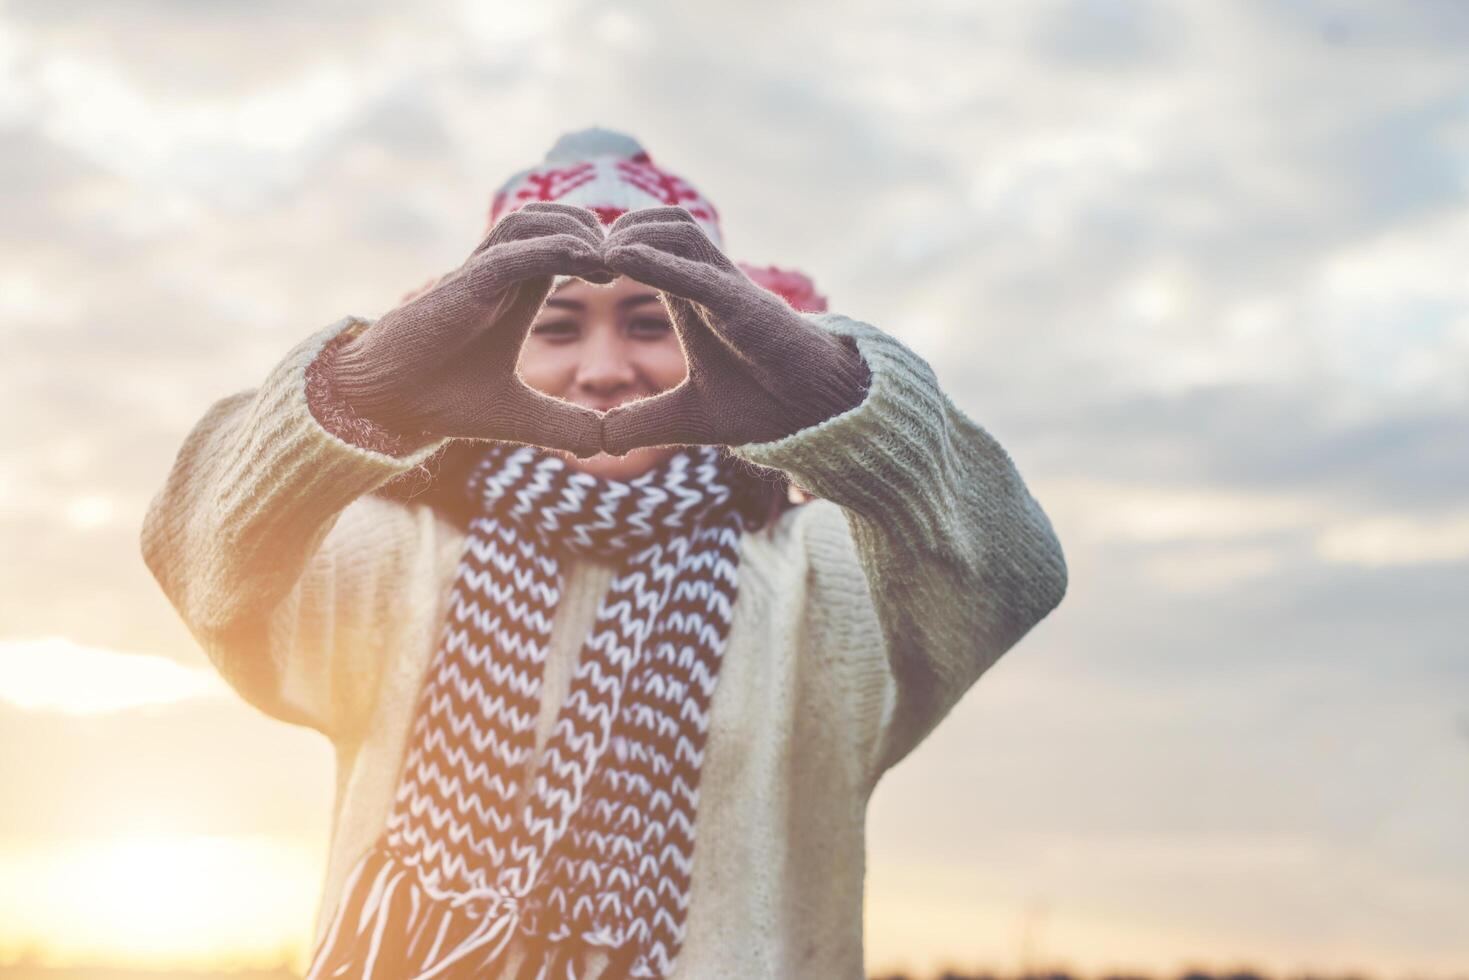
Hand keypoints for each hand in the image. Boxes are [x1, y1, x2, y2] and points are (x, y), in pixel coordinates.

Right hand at [332, 202, 614, 457]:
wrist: (385, 405)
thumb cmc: (444, 401)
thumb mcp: (521, 418)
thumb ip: (565, 425)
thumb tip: (611, 445)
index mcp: (515, 294)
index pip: (566, 247)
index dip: (602, 251)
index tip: (632, 277)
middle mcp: (498, 275)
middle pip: (553, 219)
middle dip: (595, 228)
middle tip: (630, 259)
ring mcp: (479, 274)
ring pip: (533, 222)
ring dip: (577, 229)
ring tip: (611, 256)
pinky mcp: (465, 285)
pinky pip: (513, 253)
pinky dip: (552, 249)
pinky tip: (587, 259)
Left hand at [597, 207, 870, 455]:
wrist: (816, 414)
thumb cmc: (762, 404)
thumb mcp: (686, 418)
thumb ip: (641, 423)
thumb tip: (597, 442)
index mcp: (693, 297)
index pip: (646, 246)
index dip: (607, 248)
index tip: (570, 270)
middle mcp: (710, 281)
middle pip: (660, 222)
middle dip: (616, 227)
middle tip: (578, 254)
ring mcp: (729, 288)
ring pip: (679, 229)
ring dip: (633, 233)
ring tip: (595, 253)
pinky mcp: (745, 306)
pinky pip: (698, 272)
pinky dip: (658, 262)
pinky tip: (621, 259)